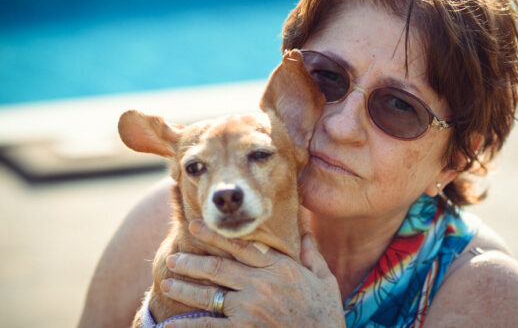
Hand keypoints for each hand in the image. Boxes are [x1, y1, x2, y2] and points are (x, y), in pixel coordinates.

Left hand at [159, 220, 345, 327]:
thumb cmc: (325, 313)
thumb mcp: (324, 279)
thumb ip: (312, 254)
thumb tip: (305, 231)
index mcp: (278, 267)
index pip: (240, 246)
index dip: (214, 235)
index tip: (195, 225)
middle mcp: (260, 285)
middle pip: (217, 268)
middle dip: (191, 262)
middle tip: (172, 258)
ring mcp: (249, 309)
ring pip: (208, 295)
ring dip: (184, 288)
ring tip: (165, 283)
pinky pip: (209, 326)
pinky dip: (186, 325)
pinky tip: (169, 324)